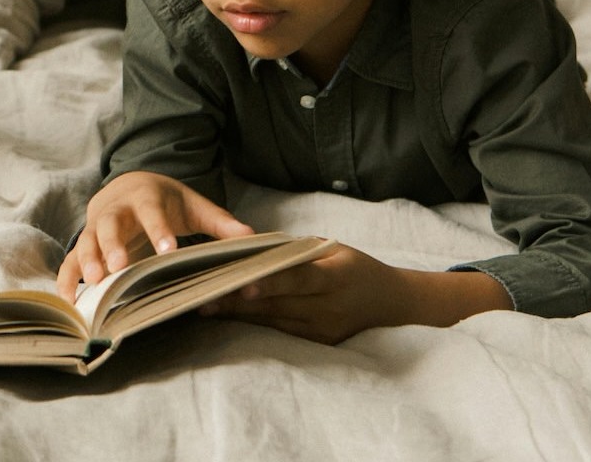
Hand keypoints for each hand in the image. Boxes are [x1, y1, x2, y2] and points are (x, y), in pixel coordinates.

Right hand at [57, 171, 254, 301]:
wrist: (129, 185)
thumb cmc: (166, 202)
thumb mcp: (194, 206)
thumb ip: (221, 223)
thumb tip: (253, 239)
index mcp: (144, 198)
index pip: (150, 212)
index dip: (158, 231)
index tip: (168, 251)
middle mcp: (115, 210)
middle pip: (109, 225)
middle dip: (113, 246)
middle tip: (120, 268)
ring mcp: (95, 227)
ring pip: (86, 242)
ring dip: (88, 262)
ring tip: (95, 284)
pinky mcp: (85, 244)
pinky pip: (69, 262)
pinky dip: (67, 280)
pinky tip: (70, 300)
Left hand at [196, 244, 511, 343]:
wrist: (391, 302)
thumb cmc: (355, 265)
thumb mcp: (331, 248)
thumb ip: (295, 251)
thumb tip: (251, 247)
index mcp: (334, 276)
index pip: (297, 279)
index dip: (270, 282)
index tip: (241, 284)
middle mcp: (327, 307)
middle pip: (276, 304)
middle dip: (236, 300)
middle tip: (199, 294)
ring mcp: (321, 330)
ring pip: (271, 320)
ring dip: (236, 313)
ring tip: (201, 304)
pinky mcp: (316, 343)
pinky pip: (278, 330)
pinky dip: (252, 322)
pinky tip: (225, 315)